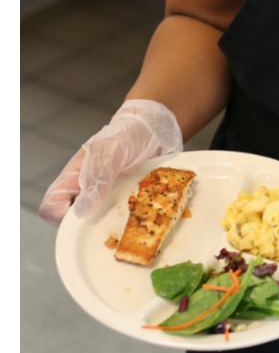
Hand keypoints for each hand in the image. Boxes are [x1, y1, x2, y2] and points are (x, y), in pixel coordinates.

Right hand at [39, 99, 182, 223]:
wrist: (153, 126)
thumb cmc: (127, 132)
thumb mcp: (111, 149)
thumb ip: (98, 175)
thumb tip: (82, 211)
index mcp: (73, 178)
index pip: (50, 207)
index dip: (60, 217)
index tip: (84, 216)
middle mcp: (84, 192)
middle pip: (72, 223)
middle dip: (88, 227)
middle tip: (113, 216)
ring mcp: (104, 198)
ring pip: (95, 224)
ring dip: (110, 223)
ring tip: (131, 210)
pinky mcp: (122, 200)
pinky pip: (117, 218)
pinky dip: (127, 218)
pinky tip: (142, 209)